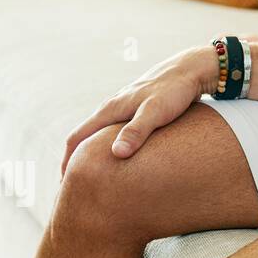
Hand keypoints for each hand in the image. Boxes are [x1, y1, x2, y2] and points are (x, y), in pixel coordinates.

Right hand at [60, 46, 213, 174]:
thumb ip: (136, 131)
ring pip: (99, 133)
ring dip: (92, 153)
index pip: (76, 139)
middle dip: (76, 161)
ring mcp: (123, 108)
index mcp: (109, 110)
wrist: (191, 70)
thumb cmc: (174, 90)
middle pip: (84, 137)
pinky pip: (115, 130)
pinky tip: (120, 156)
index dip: (67, 163)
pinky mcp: (136, 110)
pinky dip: (110, 145)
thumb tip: (116, 154)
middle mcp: (111, 108)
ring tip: (95, 176)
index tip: (66, 187)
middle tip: (77, 188)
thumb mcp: (155, 112)